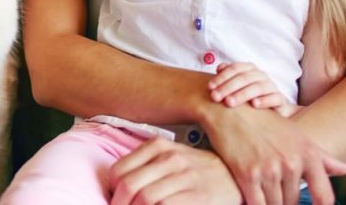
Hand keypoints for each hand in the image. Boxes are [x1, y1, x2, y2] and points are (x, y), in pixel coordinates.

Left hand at [109, 137, 240, 204]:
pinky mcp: (198, 195)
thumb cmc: (197, 171)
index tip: (114, 199)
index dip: (111, 190)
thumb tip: (115, 187)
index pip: (119, 170)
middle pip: (129, 185)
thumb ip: (145, 166)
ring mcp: (185, 177)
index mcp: (157, 146)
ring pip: (145, 197)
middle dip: (119, 203)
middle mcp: (170, 158)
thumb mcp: (170, 158)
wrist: (234, 178)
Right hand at [204, 106, 345, 204]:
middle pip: (293, 202)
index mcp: (308, 155)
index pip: (324, 196)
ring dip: (270, 204)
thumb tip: (344, 169)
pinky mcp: (247, 174)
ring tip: (265, 196)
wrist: (230, 111)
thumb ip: (322, 157)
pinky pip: (256, 203)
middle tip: (277, 196)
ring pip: (275, 204)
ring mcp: (269, 169)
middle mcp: (291, 163)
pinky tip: (252, 201)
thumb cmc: (265, 122)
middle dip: (285, 203)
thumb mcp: (297, 136)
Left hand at [209, 62, 300, 116]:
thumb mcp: (236, 87)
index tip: (209, 87)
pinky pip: (274, 98)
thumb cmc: (248, 97)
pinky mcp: (280, 99)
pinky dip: (264, 100)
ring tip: (229, 102)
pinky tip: (254, 105)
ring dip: (242, 94)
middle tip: (215, 97)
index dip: (222, 77)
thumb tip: (219, 68)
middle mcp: (261, 76)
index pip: (235, 68)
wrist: (272, 111)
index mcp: (249, 69)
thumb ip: (227, 76)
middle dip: (227, 87)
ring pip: (258, 87)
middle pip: (244, 78)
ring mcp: (271, 87)